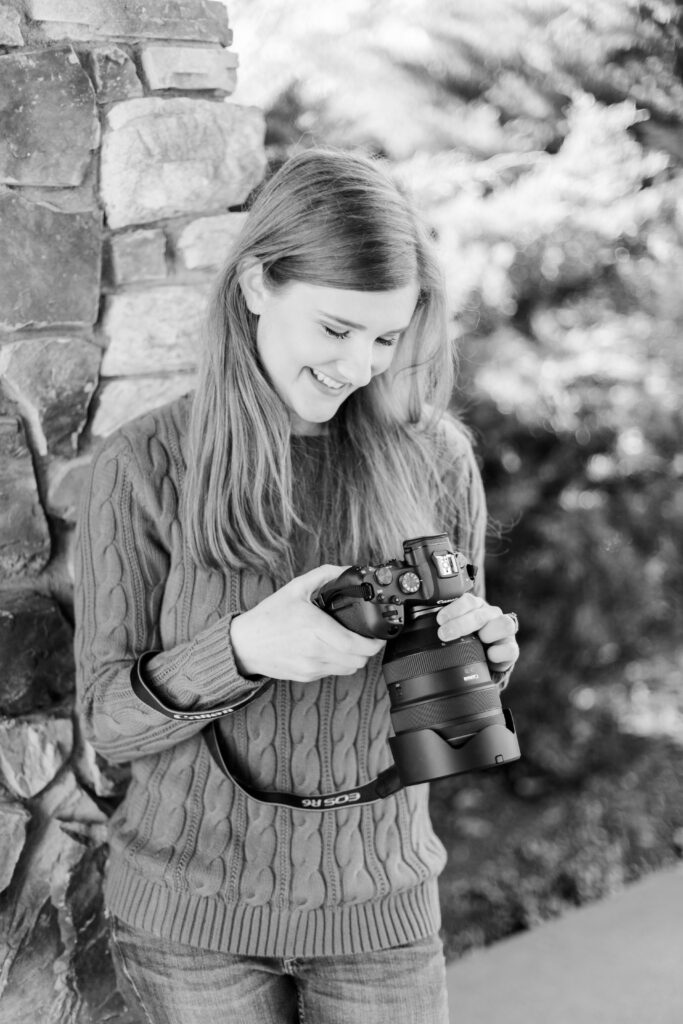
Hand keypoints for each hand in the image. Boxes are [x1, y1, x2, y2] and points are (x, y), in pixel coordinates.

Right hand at [230, 564, 385, 682]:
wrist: (244, 645)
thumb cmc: (269, 616)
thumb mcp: (296, 587)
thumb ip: (325, 575)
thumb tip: (350, 571)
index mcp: (313, 627)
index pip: (355, 644)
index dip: (373, 643)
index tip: (379, 635)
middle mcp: (314, 650)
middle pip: (357, 660)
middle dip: (368, 650)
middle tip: (368, 637)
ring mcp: (311, 667)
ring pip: (349, 669)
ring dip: (356, 657)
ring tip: (351, 643)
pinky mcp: (307, 676)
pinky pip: (334, 672)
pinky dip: (339, 662)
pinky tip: (332, 649)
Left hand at [435, 593, 518, 673]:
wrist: (485, 657)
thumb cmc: (465, 640)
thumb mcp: (452, 630)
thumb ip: (439, 626)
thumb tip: (408, 631)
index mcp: (475, 608)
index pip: (467, 600)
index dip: (454, 608)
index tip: (440, 619)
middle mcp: (491, 616)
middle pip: (481, 613)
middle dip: (461, 623)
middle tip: (444, 634)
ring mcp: (503, 631)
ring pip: (503, 624)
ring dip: (487, 633)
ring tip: (477, 641)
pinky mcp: (511, 648)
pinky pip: (510, 648)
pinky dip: (499, 652)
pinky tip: (489, 656)